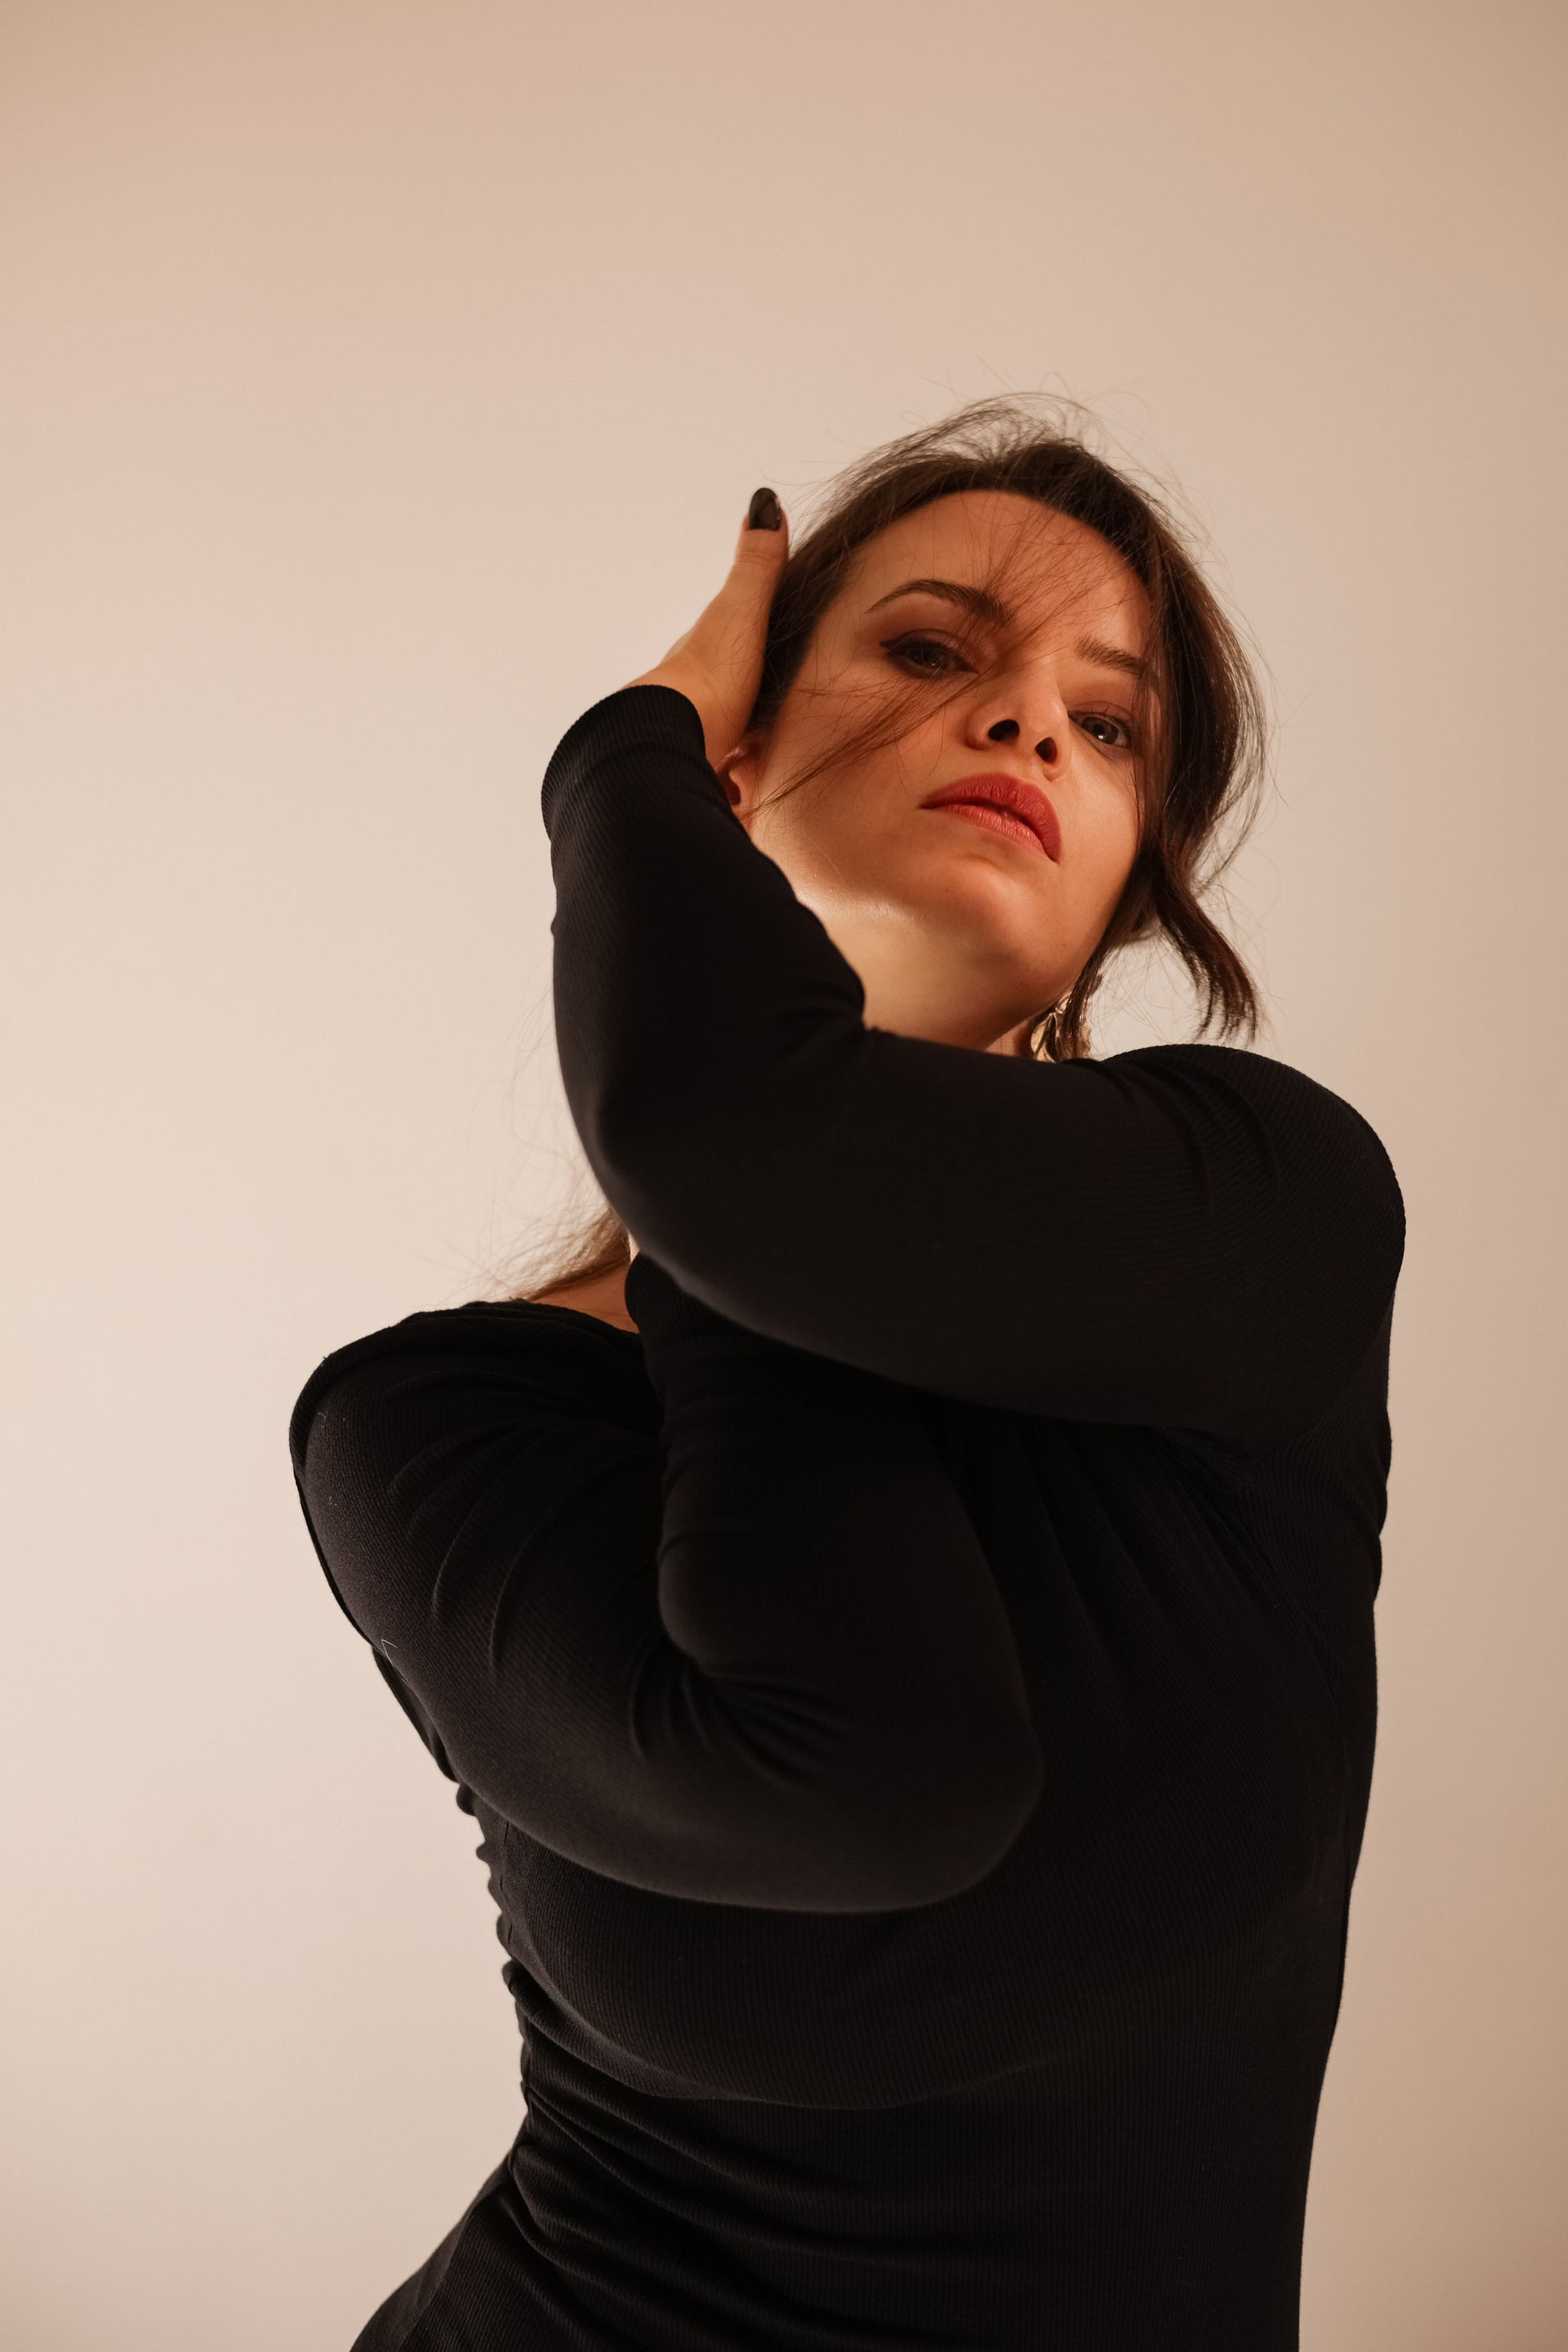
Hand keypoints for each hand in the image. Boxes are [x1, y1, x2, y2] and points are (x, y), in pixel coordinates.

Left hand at [628, 488, 789, 773]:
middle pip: (721, 700)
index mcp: (700, 656)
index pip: (727, 648)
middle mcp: (686, 699)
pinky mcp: (691, 785)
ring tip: (758, 765)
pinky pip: (713, 789)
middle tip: (769, 718)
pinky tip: (742, 799)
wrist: (670, 750)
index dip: (748, 650)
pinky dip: (727, 792)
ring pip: (714, 745)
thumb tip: (763, 503)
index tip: (766, 658)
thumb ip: (758, 567)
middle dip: (742, 709)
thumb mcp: (742, 612)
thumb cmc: (710, 682)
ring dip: (732, 753)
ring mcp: (686, 742)